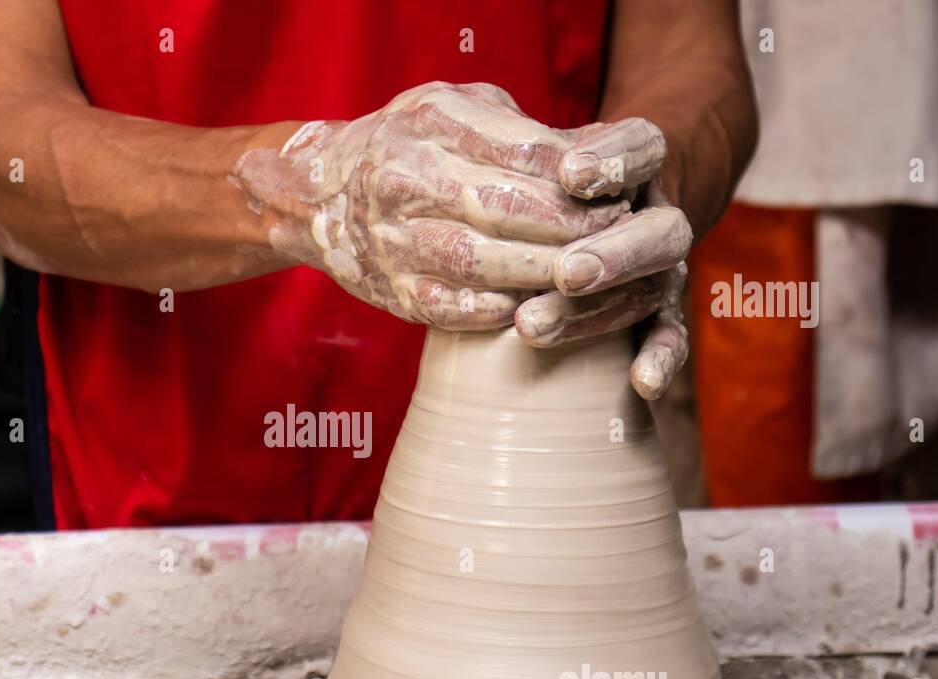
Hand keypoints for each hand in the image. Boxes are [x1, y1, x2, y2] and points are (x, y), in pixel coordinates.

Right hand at [233, 81, 674, 332]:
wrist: (318, 196)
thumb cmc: (407, 145)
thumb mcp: (456, 110)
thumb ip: (520, 130)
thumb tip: (599, 154)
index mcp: (431, 124)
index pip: (525, 154)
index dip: (580, 180)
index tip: (620, 194)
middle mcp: (407, 180)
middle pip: (511, 211)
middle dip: (575, 230)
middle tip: (619, 241)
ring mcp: (396, 241)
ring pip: (487, 265)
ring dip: (547, 276)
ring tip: (588, 276)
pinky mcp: (395, 292)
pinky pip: (457, 309)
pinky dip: (503, 311)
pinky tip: (536, 306)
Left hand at [514, 167, 691, 399]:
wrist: (601, 208)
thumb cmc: (551, 177)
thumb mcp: (539, 152)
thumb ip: (521, 146)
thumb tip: (466, 138)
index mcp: (639, 166)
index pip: (644, 148)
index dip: (615, 159)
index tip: (571, 174)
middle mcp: (658, 217)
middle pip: (660, 231)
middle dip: (612, 254)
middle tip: (565, 273)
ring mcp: (660, 269)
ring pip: (647, 289)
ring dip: (595, 311)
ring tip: (533, 325)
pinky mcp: (659, 314)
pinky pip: (667, 338)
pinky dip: (659, 360)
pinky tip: (642, 382)